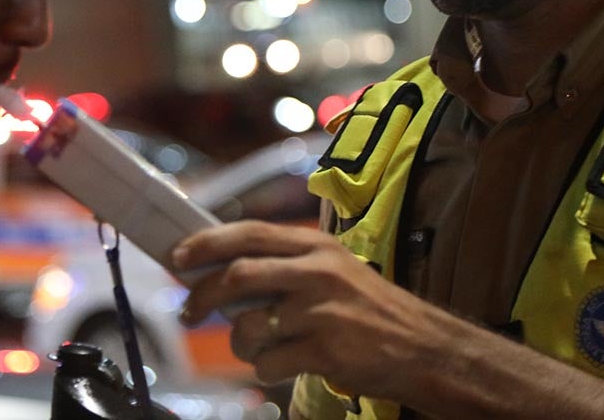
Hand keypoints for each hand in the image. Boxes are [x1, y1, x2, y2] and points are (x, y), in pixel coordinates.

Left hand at [171, 220, 447, 399]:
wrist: (425, 349)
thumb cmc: (371, 310)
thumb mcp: (333, 270)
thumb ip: (285, 266)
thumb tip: (222, 272)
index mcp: (315, 245)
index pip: (249, 233)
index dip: (207, 243)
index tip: (178, 257)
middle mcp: (317, 271)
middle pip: (239, 275)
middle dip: (203, 295)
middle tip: (188, 313)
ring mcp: (322, 311)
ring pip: (249, 325)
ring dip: (239, 342)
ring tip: (254, 348)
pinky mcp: (326, 349)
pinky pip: (269, 362)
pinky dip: (264, 369)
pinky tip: (281, 366)